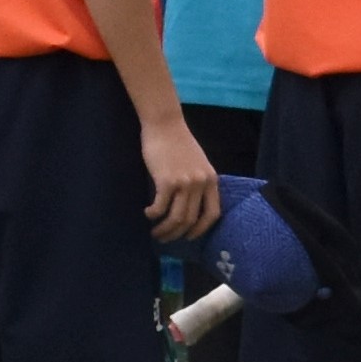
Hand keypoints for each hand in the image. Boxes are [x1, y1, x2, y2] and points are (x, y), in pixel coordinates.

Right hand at [136, 111, 219, 245]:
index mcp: (211, 180)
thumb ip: (198, 182)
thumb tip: (189, 205)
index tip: (189, 236)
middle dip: (177, 234)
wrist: (164, 123)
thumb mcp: (197, 163)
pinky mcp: (167, 181)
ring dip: (164, 229)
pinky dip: (153, 215)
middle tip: (165, 238)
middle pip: (190, 220)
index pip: (212, 214)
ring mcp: (185, 183)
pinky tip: (147, 213)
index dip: (201, 229)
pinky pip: (160, 207)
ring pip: (176, 218)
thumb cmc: (177, 141)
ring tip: (154, 232)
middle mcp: (201, 183)